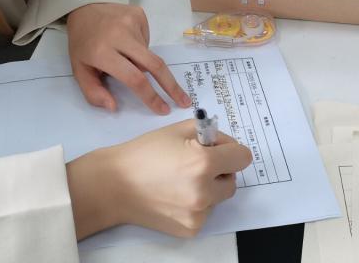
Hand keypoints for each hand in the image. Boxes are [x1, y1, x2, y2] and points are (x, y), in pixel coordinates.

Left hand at [67, 2, 191, 113]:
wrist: (84, 7)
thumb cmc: (82, 43)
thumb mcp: (79, 70)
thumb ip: (93, 92)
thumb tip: (114, 107)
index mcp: (102, 53)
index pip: (134, 78)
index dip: (151, 97)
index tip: (163, 109)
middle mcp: (120, 35)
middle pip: (154, 65)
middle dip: (171, 86)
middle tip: (184, 100)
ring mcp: (132, 22)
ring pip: (148, 54)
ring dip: (141, 63)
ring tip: (123, 55)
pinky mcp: (139, 14)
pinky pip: (146, 41)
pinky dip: (140, 49)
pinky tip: (126, 41)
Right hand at [67, 120, 253, 238]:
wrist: (115, 185)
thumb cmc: (144, 153)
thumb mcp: (178, 130)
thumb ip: (209, 134)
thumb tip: (225, 144)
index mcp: (203, 163)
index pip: (243, 157)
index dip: (230, 149)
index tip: (216, 148)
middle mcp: (204, 192)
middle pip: (232, 180)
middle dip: (220, 170)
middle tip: (195, 163)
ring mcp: (198, 214)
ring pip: (218, 197)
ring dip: (208, 188)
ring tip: (180, 180)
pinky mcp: (190, 229)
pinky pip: (205, 212)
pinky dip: (196, 204)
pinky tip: (174, 195)